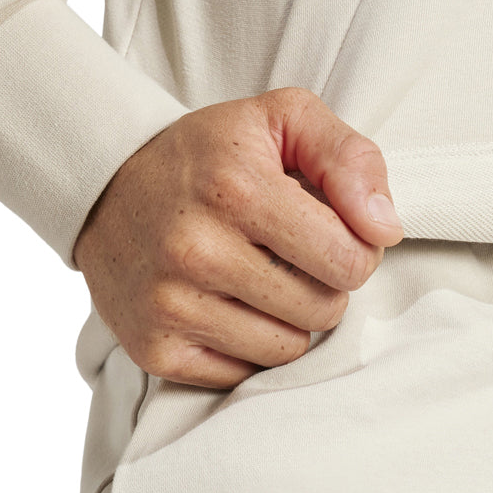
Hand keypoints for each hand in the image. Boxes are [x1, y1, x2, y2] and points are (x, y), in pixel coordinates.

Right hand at [72, 87, 403, 387]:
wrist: (107, 184)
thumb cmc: (212, 153)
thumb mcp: (285, 119)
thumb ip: (350, 159)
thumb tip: (385, 229)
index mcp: (239, 190)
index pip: (349, 260)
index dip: (356, 247)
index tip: (331, 230)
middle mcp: (198, 251)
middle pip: (324, 309)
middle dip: (325, 282)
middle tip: (294, 253)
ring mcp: (170, 305)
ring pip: (289, 348)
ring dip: (291, 316)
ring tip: (263, 275)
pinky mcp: (154, 348)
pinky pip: (246, 373)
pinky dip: (251, 344)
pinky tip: (231, 303)